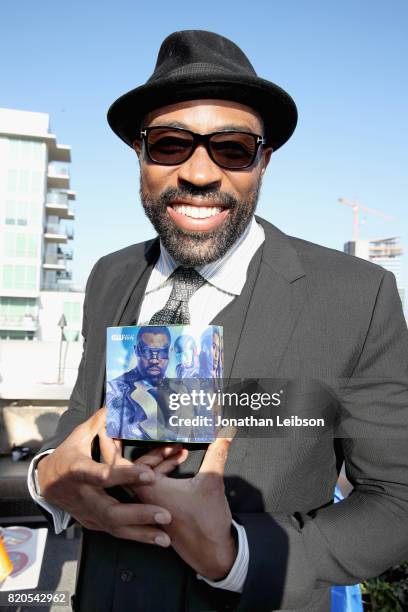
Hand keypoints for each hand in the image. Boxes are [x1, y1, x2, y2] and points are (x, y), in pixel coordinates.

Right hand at [37, 407, 184, 545]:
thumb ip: (100, 422)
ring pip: (115, 528)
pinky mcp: (92, 524)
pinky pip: (115, 533)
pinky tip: (156, 539)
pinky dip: (135, 536)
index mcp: (79, 471)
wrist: (45, 483)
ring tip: (165, 538)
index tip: (149, 475)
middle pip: (111, 511)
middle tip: (164, 514)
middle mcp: (83, 496)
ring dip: (141, 533)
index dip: (125, 476)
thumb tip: (118, 402)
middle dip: (139, 514)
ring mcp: (87, 513)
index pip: (103, 475)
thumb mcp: (79, 435)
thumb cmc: (68, 454)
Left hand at [100, 433, 235, 578]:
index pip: (121, 463)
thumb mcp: (212, 482)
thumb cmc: (206, 523)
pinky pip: (152, 483)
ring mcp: (150, 505)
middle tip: (143, 428)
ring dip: (156, 457)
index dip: (119, 443)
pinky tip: (179, 459)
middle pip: (132, 466)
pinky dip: (162, 469)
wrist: (212, 554)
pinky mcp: (158, 509)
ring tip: (173, 444)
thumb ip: (217, 453)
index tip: (116, 426)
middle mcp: (144, 498)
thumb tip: (225, 432)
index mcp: (148, 490)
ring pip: (144, 474)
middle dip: (141, 446)